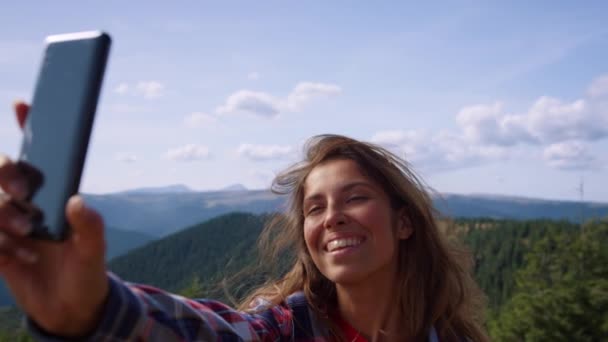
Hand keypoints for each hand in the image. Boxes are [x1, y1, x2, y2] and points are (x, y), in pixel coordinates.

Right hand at [0, 101, 108, 336]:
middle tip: (29, 201)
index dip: (29, 129)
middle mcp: (28, 204)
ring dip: (5, 218)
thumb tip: (76, 200)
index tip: (22, 103)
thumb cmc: (87, 273)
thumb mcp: (94, 252)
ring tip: (29, 242)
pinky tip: (17, 260)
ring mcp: (8, 224)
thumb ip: (90, 227)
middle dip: (10, 178)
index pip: (39, 157)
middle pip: (2, 172)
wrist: (69, 310)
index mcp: (54, 196)